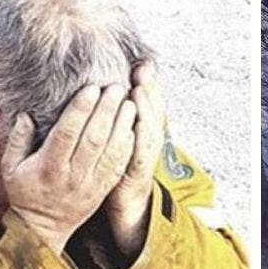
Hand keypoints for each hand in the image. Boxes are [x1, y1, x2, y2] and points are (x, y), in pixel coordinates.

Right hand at [2, 85, 136, 253]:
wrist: (43, 229)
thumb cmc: (25, 193)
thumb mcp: (10, 167)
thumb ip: (17, 139)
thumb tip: (26, 114)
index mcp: (49, 166)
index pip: (67, 133)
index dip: (81, 110)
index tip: (92, 88)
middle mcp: (72, 175)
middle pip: (94, 138)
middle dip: (107, 110)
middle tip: (116, 87)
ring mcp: (91, 183)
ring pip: (111, 150)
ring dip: (122, 125)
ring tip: (129, 102)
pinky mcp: (103, 189)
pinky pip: (119, 166)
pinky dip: (128, 145)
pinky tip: (132, 127)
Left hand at [105, 61, 165, 257]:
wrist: (128, 208)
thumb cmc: (119, 171)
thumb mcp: (124, 141)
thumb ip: (120, 118)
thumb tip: (114, 90)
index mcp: (143, 130)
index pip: (148, 101)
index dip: (148, 82)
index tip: (142, 61)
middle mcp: (148, 141)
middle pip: (153, 110)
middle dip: (149, 87)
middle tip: (144, 66)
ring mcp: (145, 157)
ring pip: (150, 128)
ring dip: (146, 108)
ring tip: (140, 88)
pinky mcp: (138, 173)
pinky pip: (141, 153)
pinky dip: (141, 137)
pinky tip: (137, 122)